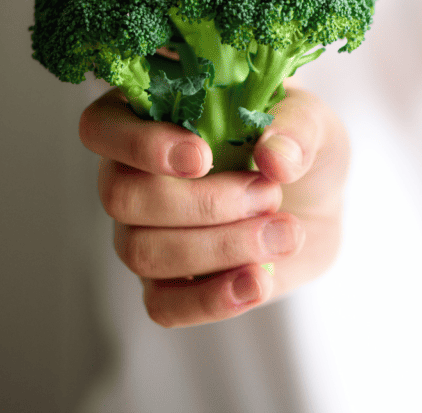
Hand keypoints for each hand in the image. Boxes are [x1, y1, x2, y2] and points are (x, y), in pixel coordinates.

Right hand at [80, 86, 348, 326]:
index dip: (141, 145)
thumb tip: (273, 156)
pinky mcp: (168, 284)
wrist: (319, 201)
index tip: (202, 158)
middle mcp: (132, 175)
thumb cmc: (299, 145)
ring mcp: (143, 233)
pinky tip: (258, 282)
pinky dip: (211, 299)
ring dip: (222, 246)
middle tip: (269, 193)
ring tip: (286, 232)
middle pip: (123, 197)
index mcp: (150, 115)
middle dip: (204, 202)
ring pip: (143, 251)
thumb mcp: (313, 122)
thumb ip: (297, 129)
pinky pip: (163, 306)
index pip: (102, 127)